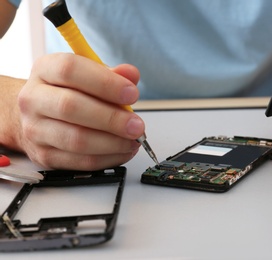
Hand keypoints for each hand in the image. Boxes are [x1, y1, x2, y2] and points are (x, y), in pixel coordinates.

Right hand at [17, 53, 143, 169]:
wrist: (39, 116)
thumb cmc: (70, 92)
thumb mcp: (89, 74)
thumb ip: (113, 74)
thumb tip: (131, 75)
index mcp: (44, 70)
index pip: (70, 70)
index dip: (105, 82)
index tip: (132, 93)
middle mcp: (33, 99)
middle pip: (70, 107)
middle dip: (111, 118)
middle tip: (137, 125)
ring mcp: (35, 130)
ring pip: (76, 139)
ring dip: (112, 142)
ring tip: (134, 140)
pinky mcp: (44, 156)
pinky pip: (80, 161)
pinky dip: (108, 158)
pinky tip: (123, 151)